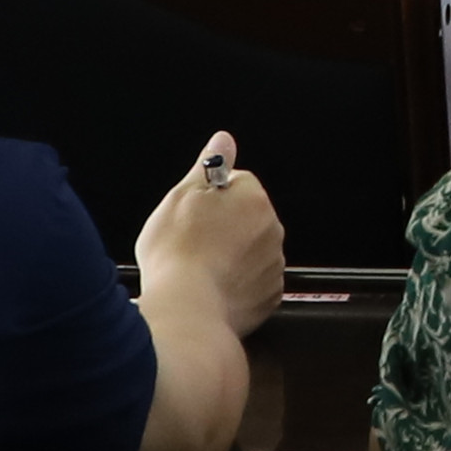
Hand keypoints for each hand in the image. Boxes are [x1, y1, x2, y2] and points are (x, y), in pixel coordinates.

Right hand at [137, 132, 283, 331]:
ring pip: (250, 251)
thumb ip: (208, 164)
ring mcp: (273, 265)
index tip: (193, 213)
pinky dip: (237, 285)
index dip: (210, 197)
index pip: (237, 183)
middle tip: (192, 242)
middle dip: (224, 226)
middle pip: (247, 218)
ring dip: (231, 256)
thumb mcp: (182, 197)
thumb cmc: (177, 253)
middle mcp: (272, 230)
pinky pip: (253, 283)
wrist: (186, 311)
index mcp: (254, 199)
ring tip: (200, 269)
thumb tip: (224, 139)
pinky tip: (213, 289)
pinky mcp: (269, 297)